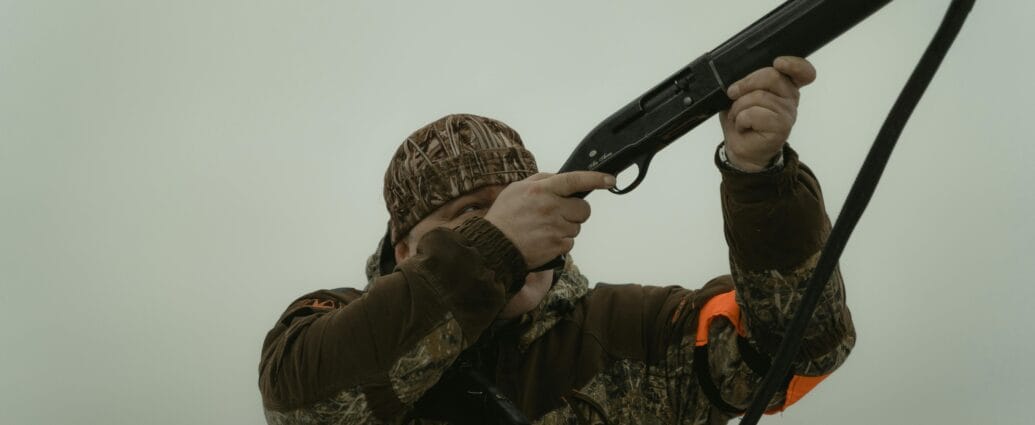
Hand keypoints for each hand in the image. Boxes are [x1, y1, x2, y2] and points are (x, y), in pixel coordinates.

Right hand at [484, 171, 614, 268]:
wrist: (494, 246)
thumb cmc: (505, 215)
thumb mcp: (517, 189)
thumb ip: (541, 180)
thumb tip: (561, 177)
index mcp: (542, 190)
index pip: (575, 180)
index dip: (595, 179)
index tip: (610, 180)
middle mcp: (551, 207)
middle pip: (584, 208)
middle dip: (576, 211)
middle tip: (560, 214)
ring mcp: (555, 228)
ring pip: (577, 227)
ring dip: (566, 228)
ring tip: (544, 229)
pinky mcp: (557, 246)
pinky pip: (570, 242)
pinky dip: (560, 242)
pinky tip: (544, 240)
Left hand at [720, 56, 816, 171]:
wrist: (740, 149)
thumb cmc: (742, 120)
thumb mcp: (739, 95)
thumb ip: (744, 82)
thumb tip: (737, 80)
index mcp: (784, 85)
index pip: (802, 71)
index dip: (794, 64)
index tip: (779, 63)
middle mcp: (791, 97)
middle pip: (772, 76)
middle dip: (746, 83)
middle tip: (732, 93)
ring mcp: (788, 112)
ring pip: (758, 96)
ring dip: (739, 107)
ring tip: (739, 117)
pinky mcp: (781, 127)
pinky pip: (755, 114)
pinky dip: (741, 119)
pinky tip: (744, 127)